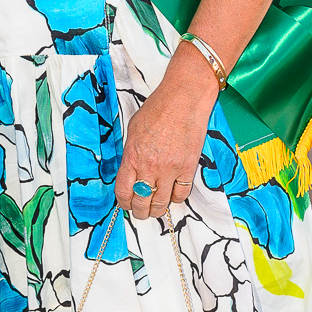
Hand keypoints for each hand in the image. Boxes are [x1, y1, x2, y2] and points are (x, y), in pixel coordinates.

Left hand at [115, 47, 217, 218]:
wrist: (184, 99)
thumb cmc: (159, 108)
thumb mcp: (134, 130)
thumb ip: (131, 154)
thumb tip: (130, 171)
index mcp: (132, 156)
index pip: (123, 191)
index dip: (124, 203)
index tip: (126, 205)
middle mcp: (150, 167)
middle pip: (142, 202)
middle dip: (140, 211)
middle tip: (141, 212)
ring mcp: (170, 169)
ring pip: (161, 203)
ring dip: (157, 210)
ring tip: (156, 210)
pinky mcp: (187, 168)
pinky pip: (181, 194)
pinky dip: (175, 198)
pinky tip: (172, 195)